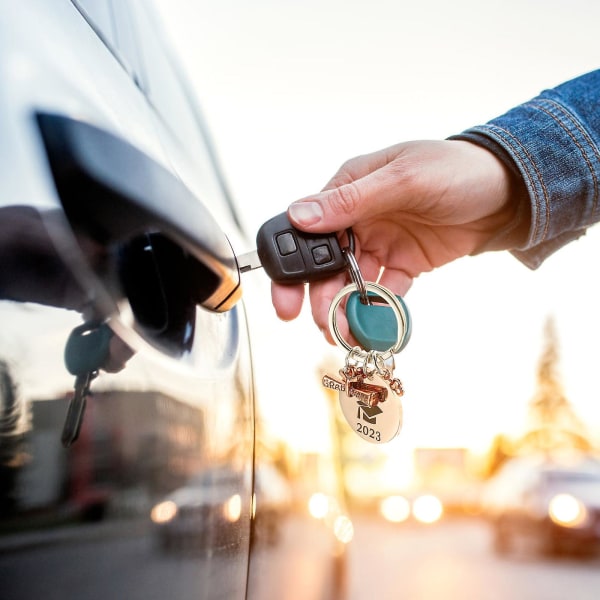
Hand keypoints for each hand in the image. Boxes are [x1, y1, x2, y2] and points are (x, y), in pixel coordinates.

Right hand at [271, 140, 518, 342]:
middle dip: (319, 296)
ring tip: (347, 334)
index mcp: (349, 189)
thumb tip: (299, 215)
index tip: (286, 297)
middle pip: (325, 264)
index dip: (292, 265)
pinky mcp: (404, 264)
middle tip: (321, 324)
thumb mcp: (404, 179)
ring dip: (346, 309)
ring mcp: (381, 243)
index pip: (307, 229)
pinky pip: (385, 292)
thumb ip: (351, 200)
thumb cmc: (457, 169)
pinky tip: (376, 327)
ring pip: (351, 283)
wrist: (510, 192)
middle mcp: (359, 218)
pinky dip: (379, 310)